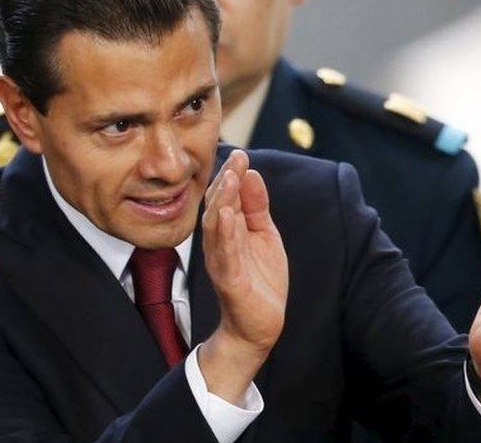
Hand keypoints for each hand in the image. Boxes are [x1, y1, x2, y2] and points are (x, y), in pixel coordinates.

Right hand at [198, 150, 288, 401]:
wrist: (260, 326)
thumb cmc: (260, 279)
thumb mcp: (264, 235)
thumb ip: (257, 206)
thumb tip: (251, 173)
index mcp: (229, 230)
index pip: (226, 197)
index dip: (232, 175)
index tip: (240, 154)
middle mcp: (220, 243)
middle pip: (218, 206)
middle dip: (226, 182)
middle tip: (235, 159)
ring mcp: (222, 261)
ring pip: (216, 227)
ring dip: (222, 202)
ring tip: (229, 179)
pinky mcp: (229, 281)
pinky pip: (224, 254)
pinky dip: (224, 234)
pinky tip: (226, 216)